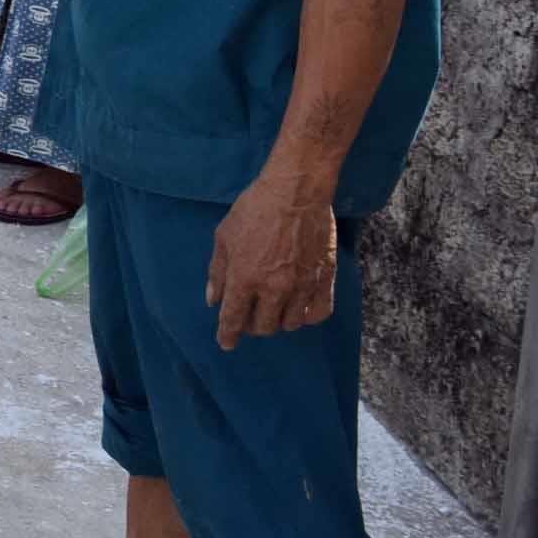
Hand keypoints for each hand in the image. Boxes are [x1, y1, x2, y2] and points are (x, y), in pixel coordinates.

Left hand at [206, 168, 339, 348]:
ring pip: (290, 324)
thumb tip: (213, 299)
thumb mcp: (223, 237)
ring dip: (278, 321)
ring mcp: (302, 286)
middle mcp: (274, 289)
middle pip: (263, 326)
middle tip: (249, 316)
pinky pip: (318, 314)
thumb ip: (218, 272)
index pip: (234, 318)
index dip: (228, 334)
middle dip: (252, 326)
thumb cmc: (254, 210)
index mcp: (244, 279)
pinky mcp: (324, 280)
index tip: (226, 344)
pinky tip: (299, 310)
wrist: (296, 193)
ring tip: (272, 309)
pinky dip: (307, 317)